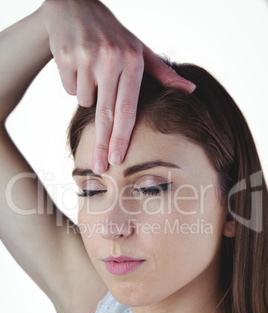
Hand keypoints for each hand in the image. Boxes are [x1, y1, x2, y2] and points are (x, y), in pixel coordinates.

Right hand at [43, 0, 195, 172]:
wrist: (74, 5)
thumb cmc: (111, 33)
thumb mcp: (139, 49)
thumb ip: (162, 74)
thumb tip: (190, 91)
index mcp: (132, 61)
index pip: (127, 109)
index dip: (123, 137)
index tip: (118, 160)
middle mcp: (111, 59)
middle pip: (107, 114)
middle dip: (102, 145)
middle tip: (99, 168)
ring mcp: (87, 57)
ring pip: (84, 100)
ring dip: (85, 94)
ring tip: (90, 72)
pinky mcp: (65, 56)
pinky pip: (68, 88)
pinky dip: (72, 82)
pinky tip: (76, 64)